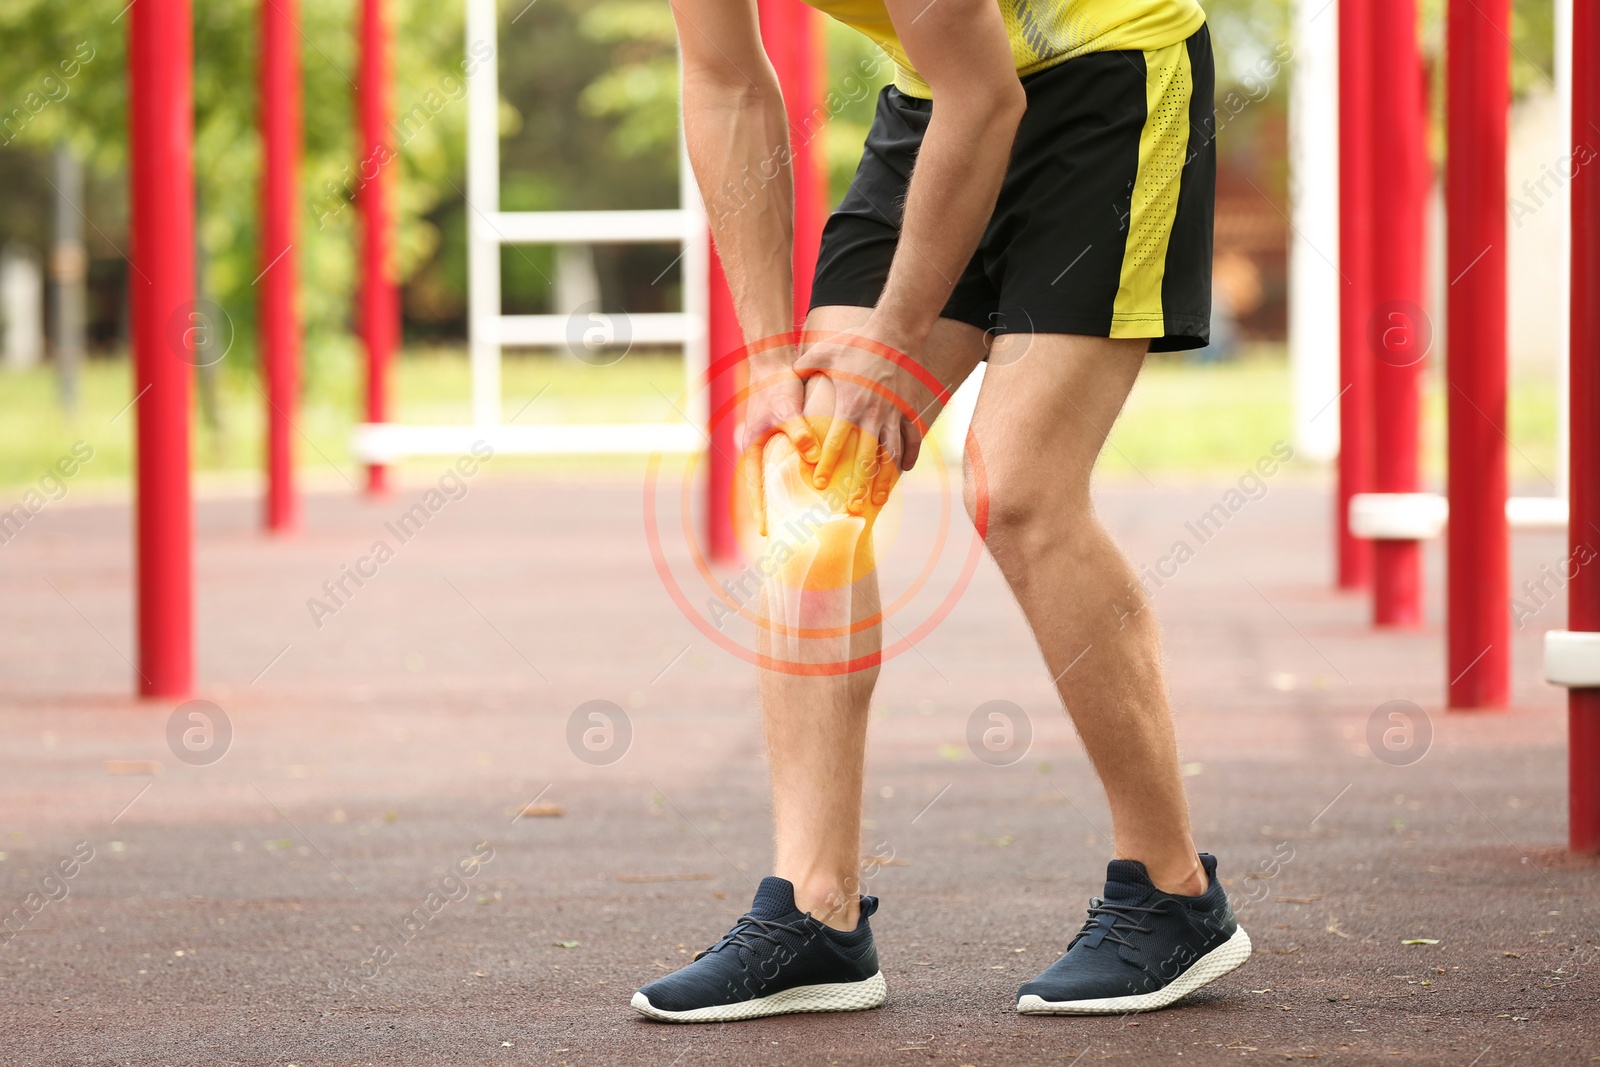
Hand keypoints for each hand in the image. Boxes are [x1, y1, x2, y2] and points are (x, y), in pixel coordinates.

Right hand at [740, 347, 820, 536]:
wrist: (775, 363)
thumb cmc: (777, 386)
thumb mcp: (786, 409)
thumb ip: (799, 433)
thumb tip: (813, 457)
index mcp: (753, 448)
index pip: (754, 485)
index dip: (760, 509)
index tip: (763, 531)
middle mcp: (761, 450)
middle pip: (766, 487)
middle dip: (775, 510)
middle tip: (784, 536)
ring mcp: (772, 445)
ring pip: (780, 477)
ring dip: (789, 497)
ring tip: (803, 520)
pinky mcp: (786, 438)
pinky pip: (792, 463)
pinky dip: (801, 478)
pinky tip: (816, 490)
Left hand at [793, 319, 936, 512]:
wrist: (897, 332)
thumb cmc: (858, 341)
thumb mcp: (823, 351)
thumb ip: (804, 367)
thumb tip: (788, 375)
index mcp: (850, 405)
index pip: (836, 443)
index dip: (827, 465)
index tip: (820, 484)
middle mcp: (873, 415)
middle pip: (866, 459)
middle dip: (858, 485)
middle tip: (851, 506)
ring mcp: (894, 415)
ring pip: (890, 455)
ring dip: (885, 480)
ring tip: (878, 500)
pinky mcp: (909, 410)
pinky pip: (912, 439)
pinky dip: (909, 457)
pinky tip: (903, 472)